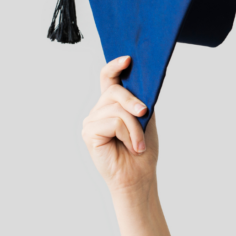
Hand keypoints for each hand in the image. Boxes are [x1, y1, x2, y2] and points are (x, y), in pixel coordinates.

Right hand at [82, 56, 158, 195]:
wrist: (139, 176)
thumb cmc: (142, 151)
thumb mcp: (146, 119)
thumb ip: (140, 100)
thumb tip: (143, 80)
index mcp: (111, 105)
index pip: (107, 79)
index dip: (115, 66)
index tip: (128, 59)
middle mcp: (98, 111)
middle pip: (115, 91)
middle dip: (134, 102)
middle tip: (145, 114)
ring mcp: (91, 122)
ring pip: (117, 108)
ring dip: (135, 127)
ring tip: (138, 143)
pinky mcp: (89, 133)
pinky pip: (114, 122)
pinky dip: (128, 134)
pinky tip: (129, 147)